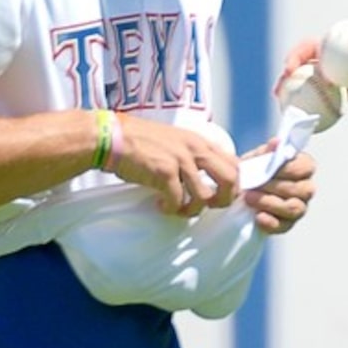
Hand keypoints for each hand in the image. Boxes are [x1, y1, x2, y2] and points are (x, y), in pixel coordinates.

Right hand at [111, 114, 240, 216]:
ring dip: (192, 210)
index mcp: (199, 141)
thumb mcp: (175, 141)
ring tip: (178, 209)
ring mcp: (181, 160)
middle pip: (229, 179)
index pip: (233, 163)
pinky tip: (160, 205)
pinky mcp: (165, 172)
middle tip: (207, 207)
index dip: (233, 185)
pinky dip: (170, 209)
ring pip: (204, 196)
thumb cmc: (140, 141)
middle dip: (223, 200)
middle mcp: (195, 149)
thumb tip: (204, 178)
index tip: (220, 196)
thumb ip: (192, 155)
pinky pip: (178, 201)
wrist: (113, 137)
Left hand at [243, 148, 315, 235]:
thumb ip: (267, 152)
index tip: (268, 169)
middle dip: (275, 187)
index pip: (306, 168)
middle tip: (253, 185)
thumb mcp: (257, 158)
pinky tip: (257, 216)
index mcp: (304, 167)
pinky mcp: (287, 225)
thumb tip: (276, 143)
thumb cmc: (254, 170)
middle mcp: (306, 189)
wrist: (239, 190)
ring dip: (270, 203)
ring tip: (249, 198)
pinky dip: (270, 222)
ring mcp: (299, 208)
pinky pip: (283, 226)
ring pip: (293, 209)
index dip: (287, 170)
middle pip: (301, 190)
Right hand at [275, 27, 347, 109]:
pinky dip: (316, 109)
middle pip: (308, 65)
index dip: (300, 54)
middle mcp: (342, 57)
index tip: (294, 68)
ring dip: (296, 94)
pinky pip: (329, 102)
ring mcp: (345, 76)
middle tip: (279, 91)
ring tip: (282, 108)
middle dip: (288, 76)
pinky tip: (306, 122)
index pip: (317, 45)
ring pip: (314, 84)